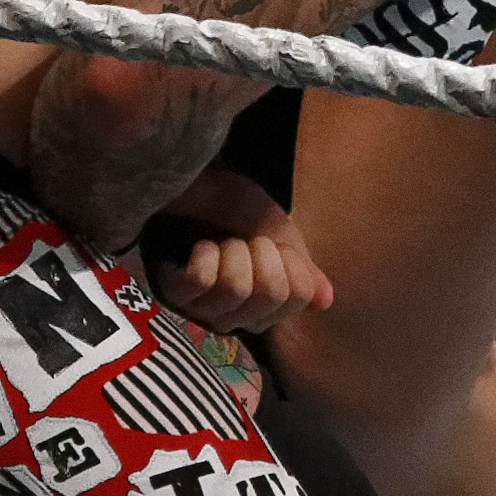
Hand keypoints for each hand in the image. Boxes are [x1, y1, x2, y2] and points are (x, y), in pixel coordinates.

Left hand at [143, 165, 333, 335]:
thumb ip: (301, 270)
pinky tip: (202, 247)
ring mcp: (199, 308)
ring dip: (234, 250)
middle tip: (246, 240)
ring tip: (222, 242)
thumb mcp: (276, 232)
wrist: (186, 179)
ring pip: (237, 289)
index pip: (299, 297)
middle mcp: (234, 316)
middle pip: (271, 295)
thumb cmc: (228, 209)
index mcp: (264, 307)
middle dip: (264, 252)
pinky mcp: (170, 292)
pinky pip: (202, 280)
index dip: (293, 262)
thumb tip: (325, 301)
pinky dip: (207, 254)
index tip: (275, 245)